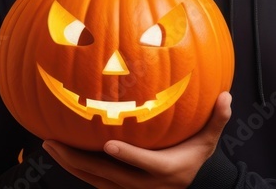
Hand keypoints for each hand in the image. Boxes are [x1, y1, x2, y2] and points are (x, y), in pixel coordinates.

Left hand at [42, 91, 231, 188]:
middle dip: (80, 160)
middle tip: (55, 141)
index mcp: (167, 172)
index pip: (145, 165)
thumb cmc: (194, 155)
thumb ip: (217, 119)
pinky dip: (75, 167)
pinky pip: (92, 180)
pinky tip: (59, 152)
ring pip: (94, 180)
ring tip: (49, 144)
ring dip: (70, 163)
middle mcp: (145, 186)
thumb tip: (227, 96)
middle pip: (108, 175)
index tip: (109, 144)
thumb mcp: (209, 140)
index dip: (127, 156)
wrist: (187, 184)